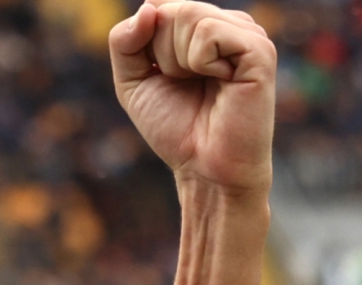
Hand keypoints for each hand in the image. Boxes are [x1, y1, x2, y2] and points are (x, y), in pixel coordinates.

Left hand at [111, 1, 275, 195]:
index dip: (146, 47)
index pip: (158, 9)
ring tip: (203, 84)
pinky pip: (208, 32)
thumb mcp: (133, 82)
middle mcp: (228, 25)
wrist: (203, 166)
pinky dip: (199, 62)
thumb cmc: (175, 126)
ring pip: (188, 15)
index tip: (164, 77)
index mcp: (203, 29)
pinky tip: (221, 82)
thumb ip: (126, 42)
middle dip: (162, 56)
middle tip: (186, 85)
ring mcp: (248, 34)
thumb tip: (148, 6)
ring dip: (178, 60)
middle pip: (170, 11)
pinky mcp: (259, 49)